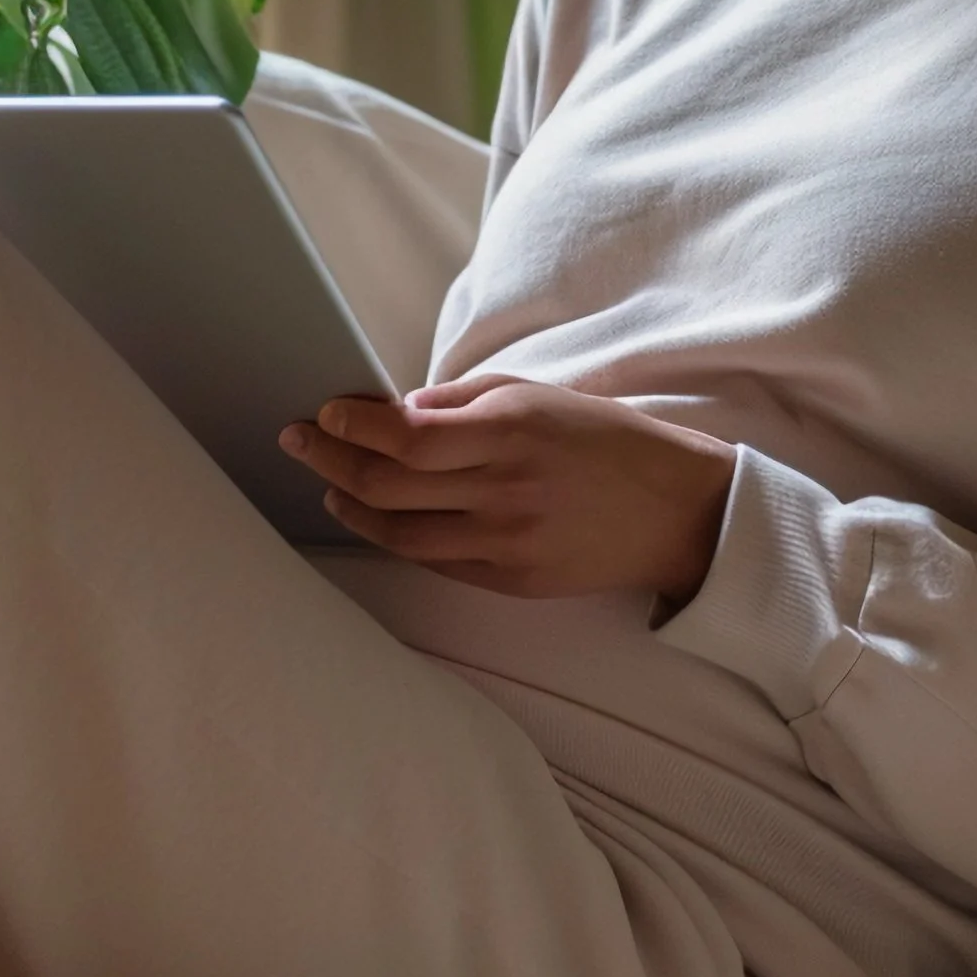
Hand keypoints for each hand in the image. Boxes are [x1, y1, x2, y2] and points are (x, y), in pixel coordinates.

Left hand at [279, 376, 736, 602]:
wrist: (676, 511)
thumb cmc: (606, 439)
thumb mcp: (540, 395)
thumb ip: (465, 401)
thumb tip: (398, 411)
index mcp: (511, 432)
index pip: (405, 436)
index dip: (352, 426)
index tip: (322, 413)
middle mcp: (503, 491)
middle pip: (388, 484)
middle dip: (331, 460)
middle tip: (301, 440)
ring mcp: (505, 544)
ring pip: (400, 531)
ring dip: (352, 504)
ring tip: (329, 482)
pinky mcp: (510, 581)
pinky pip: (434, 561)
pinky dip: (395, 535)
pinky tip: (376, 515)